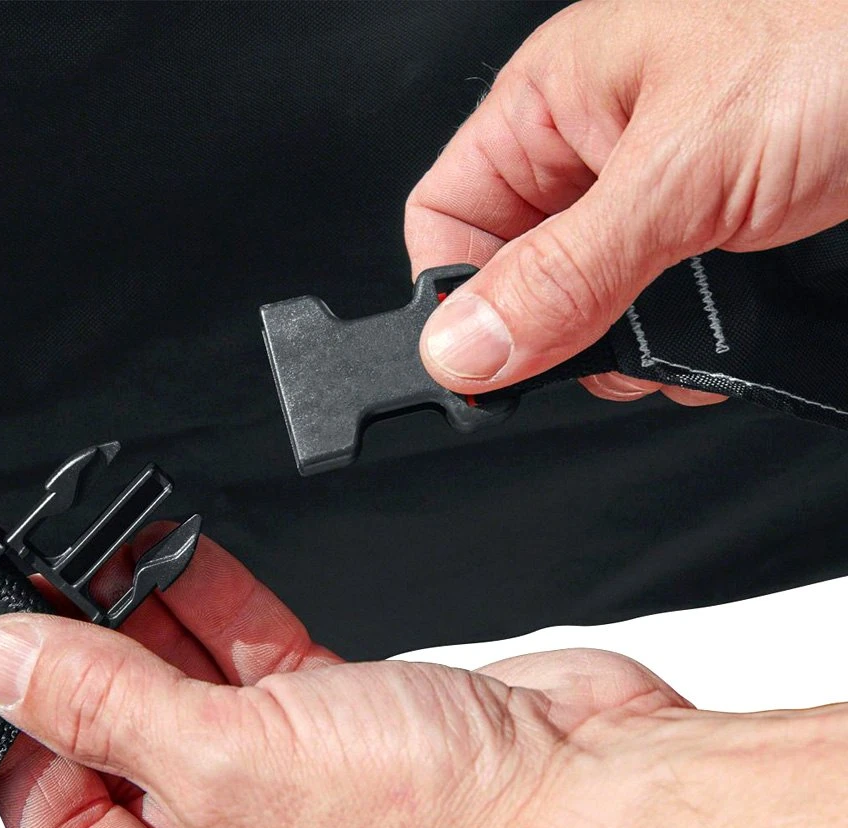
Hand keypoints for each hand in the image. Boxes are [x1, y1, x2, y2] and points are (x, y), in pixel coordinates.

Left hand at [0, 526, 691, 827]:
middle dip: (93, 669)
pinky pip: (267, 673)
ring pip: (202, 705)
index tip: (6, 659)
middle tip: (53, 592)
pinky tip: (188, 567)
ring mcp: (306, 798)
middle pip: (135, 757)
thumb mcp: (231, 771)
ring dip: (157, 631)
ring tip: (108, 560)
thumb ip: (106, 709)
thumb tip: (8, 668)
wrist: (598, 801)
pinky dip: (226, 619)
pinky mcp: (356, 734)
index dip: (24, 740)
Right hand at [406, 0, 847, 405]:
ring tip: (676, 338)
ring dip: (623, 352)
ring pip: (581, 310)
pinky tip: (715, 338)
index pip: (446, 218)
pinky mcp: (705, 237)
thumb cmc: (847, 40)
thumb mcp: (686, 170)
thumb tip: (464, 346)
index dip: (454, 296)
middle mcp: (592, 152)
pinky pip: (650, 317)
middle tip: (601, 349)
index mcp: (552, 103)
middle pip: (512, 278)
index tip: (488, 360)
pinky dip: (676, 352)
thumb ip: (567, 269)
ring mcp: (651, 200)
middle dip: (553, 335)